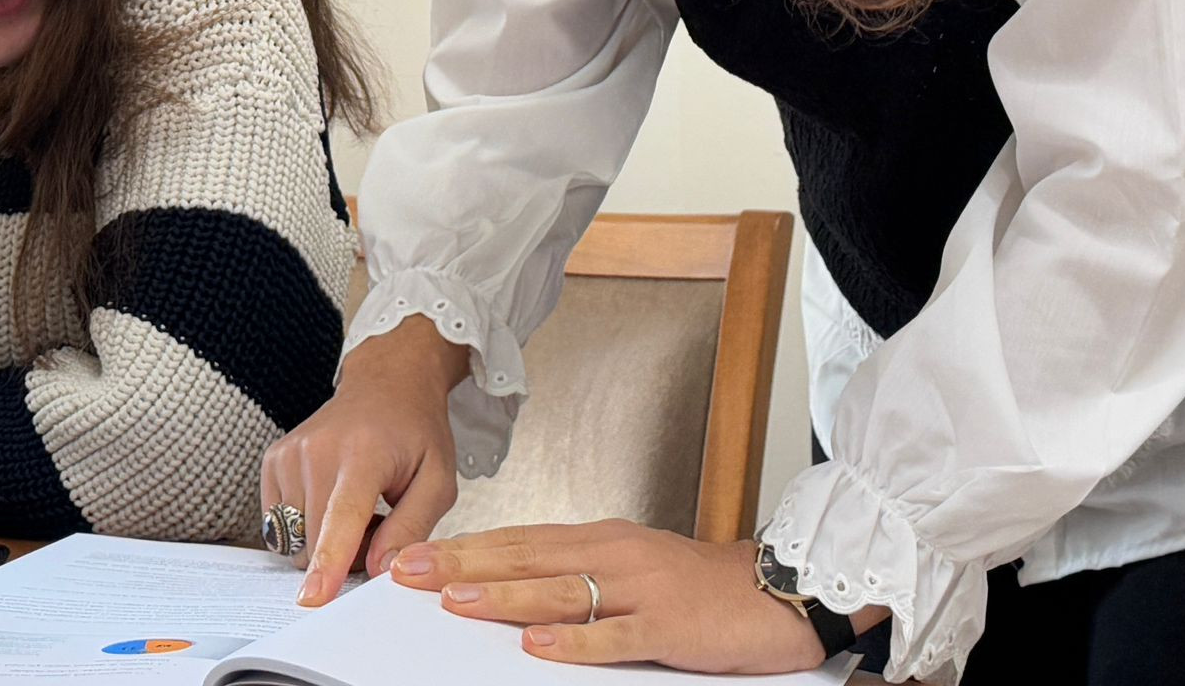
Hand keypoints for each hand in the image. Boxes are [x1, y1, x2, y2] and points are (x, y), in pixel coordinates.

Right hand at [261, 316, 467, 604]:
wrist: (386, 384)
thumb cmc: (416, 433)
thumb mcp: (438, 481)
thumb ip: (412, 528)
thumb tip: (382, 572)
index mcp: (364, 454)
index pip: (342, 517)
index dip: (329, 561)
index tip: (314, 597)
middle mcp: (318, 450)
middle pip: (315, 538)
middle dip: (345, 553)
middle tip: (378, 523)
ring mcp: (290, 452)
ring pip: (295, 537)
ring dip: (324, 539)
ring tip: (356, 506)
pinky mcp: (274, 459)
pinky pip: (279, 522)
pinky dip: (306, 525)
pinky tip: (331, 499)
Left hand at [392, 521, 841, 673]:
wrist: (773, 590)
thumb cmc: (697, 584)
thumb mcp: (630, 565)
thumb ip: (577, 572)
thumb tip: (513, 585)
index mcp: (600, 538)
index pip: (518, 540)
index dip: (465, 548)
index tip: (416, 556)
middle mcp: (613, 554)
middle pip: (525, 558)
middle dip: (464, 565)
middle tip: (410, 571)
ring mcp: (640, 588)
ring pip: (560, 591)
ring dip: (503, 597)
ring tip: (456, 602)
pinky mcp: (668, 624)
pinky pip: (614, 635)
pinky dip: (575, 640)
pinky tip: (539, 645)